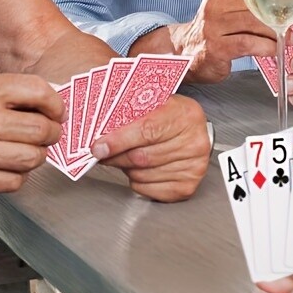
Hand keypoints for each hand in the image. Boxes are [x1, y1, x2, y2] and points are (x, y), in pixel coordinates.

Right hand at [0, 73, 63, 194]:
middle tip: (47, 133)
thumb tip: (44, 102)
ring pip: (33, 158)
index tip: (56, 111)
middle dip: (51, 133)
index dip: (55, 104)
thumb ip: (4, 92)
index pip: (38, 92)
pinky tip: (7, 166)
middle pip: (41, 130)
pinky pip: (15, 181)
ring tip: (25, 150)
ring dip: (36, 155)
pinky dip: (17, 175)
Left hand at [89, 95, 210, 201]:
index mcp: (184, 115)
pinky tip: (138, 169)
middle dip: (115, 156)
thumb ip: (130, 114)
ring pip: (142, 175)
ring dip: (126, 168)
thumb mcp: (155, 102)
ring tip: (124, 157)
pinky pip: (149, 189)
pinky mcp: (187, 187)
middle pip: (142, 157)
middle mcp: (194, 142)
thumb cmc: (171, 115)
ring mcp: (193, 167)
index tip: (98, 147)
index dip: (118, 141)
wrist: (194, 130)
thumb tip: (100, 132)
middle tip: (101, 153)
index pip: (146, 131)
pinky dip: (137, 181)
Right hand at [132, 0, 278, 83]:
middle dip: (288, 12)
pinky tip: (276, 50)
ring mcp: (213, 25)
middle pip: (259, 3)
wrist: (186, 52)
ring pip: (255, 23)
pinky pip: (249, 44)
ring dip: (279, 32)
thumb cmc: (216, 30)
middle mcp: (215, 3)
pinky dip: (267, 47)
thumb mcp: (229, 8)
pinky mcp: (216, 47)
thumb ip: (254, 3)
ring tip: (291, 37)